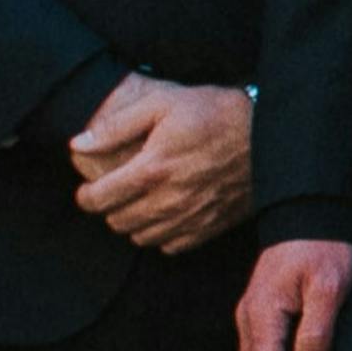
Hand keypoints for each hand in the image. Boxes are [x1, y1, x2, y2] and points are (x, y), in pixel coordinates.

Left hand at [69, 76, 252, 252]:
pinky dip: (162, 235)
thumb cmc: (218, 113)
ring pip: (141, 237)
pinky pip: (171, 246)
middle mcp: (168, 200)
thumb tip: (78, 145)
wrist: (274, 134)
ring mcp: (191, 217)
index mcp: (152, 169)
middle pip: (117, 222)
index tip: (88, 189)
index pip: (98, 199)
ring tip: (141, 203)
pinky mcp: (211, 226)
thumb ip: (117, 126)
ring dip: (134, 223)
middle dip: (110, 208)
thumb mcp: (165, 104)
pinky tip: (167, 214)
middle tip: (117, 192)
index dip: (85, 196)